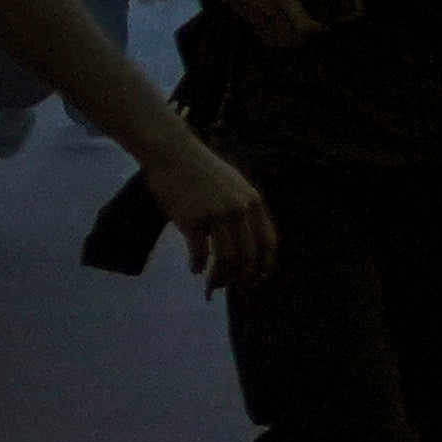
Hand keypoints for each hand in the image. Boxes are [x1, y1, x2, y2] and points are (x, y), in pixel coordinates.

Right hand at [147, 136, 274, 287]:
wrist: (174, 154)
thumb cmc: (202, 171)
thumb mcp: (236, 185)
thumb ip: (245, 209)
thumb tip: (247, 241)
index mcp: (253, 201)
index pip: (268, 241)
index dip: (265, 263)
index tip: (260, 277)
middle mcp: (239, 209)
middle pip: (247, 255)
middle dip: (242, 276)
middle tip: (233, 287)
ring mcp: (216, 214)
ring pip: (225, 259)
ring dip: (220, 277)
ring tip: (213, 284)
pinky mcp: (192, 220)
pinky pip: (200, 253)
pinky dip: (198, 266)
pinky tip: (195, 270)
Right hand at [201, 0, 320, 47]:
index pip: (302, 23)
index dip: (317, 29)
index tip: (326, 25)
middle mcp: (269, 10)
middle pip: (294, 38)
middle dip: (308, 36)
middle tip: (317, 28)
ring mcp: (257, 18)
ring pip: (280, 41)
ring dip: (294, 40)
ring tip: (303, 31)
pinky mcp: (248, 20)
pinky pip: (266, 38)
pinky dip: (278, 40)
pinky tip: (286, 33)